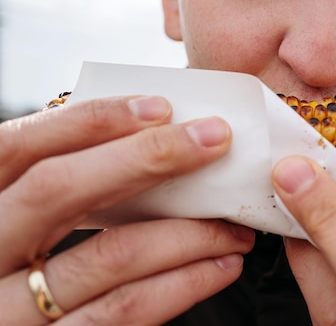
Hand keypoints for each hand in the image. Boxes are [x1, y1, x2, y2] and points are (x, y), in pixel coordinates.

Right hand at [0, 96, 254, 324]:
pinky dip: (181, 285)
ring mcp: (9, 310)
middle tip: (215, 141)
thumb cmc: (20, 274)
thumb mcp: (19, 225)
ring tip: (235, 224)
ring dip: (188, 233)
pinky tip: (218, 267)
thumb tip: (144, 145)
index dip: (87, 122)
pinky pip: (121, 311)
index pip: (17, 148)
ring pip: (107, 254)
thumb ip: (58, 194)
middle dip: (147, 158)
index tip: (159, 107)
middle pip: (58, 190)